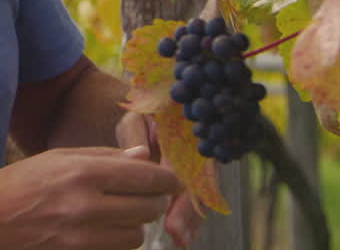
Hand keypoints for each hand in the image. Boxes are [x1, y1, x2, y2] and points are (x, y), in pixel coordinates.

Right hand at [0, 145, 180, 249]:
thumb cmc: (21, 182)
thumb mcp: (58, 157)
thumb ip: (103, 156)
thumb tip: (143, 156)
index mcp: (81, 173)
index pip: (144, 178)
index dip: (166, 179)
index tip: (171, 180)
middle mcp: (85, 205)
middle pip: (147, 208)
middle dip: (154, 200)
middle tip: (147, 194)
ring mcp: (82, 236)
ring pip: (137, 234)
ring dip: (136, 223)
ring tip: (122, 212)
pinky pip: (118, 249)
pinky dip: (120, 239)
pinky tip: (108, 227)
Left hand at [116, 110, 201, 247]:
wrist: (159, 104)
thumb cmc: (143, 112)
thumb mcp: (135, 117)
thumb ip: (135, 135)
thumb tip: (141, 156)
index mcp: (185, 131)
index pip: (183, 167)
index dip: (179, 194)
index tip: (169, 217)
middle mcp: (200, 148)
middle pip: (198, 184)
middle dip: (188, 213)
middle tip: (176, 236)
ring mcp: (204, 162)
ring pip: (202, 193)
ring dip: (192, 219)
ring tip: (180, 240)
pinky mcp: (202, 174)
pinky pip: (200, 195)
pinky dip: (193, 215)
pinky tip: (184, 234)